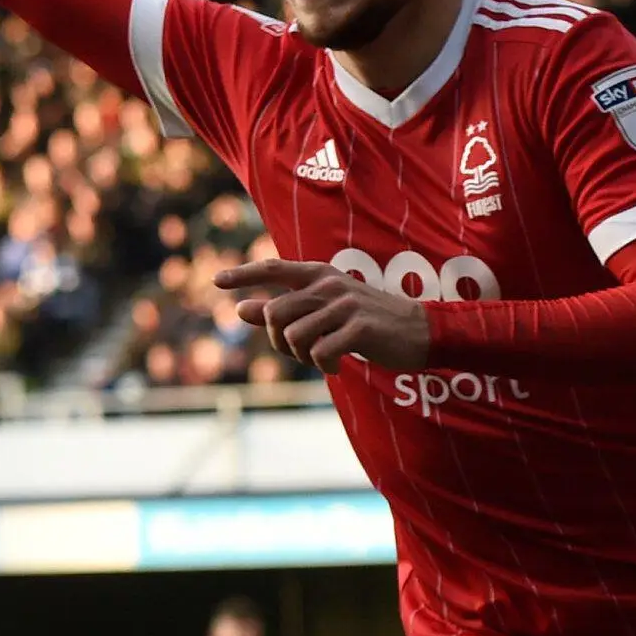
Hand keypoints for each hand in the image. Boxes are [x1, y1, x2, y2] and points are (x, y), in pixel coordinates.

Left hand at [216, 259, 432, 370]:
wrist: (419, 331)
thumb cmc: (366, 321)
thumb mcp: (324, 311)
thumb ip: (282, 309)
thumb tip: (239, 309)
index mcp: (319, 275)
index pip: (273, 269)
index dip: (243, 274)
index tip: (216, 281)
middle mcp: (328, 285)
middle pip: (274, 313)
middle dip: (277, 341)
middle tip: (299, 352)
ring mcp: (344, 305)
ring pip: (293, 336)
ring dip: (302, 357)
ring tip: (322, 358)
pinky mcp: (358, 327)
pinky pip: (320, 353)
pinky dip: (323, 366)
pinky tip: (336, 366)